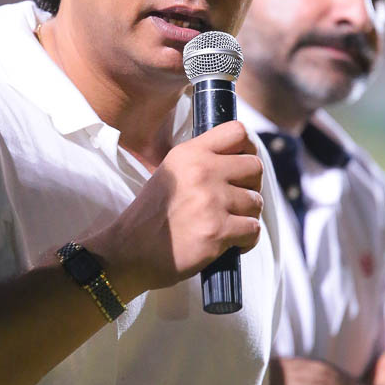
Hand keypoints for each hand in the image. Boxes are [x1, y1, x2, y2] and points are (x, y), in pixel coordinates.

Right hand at [88, 120, 263, 300]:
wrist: (129, 252)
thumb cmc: (151, 217)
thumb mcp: (170, 173)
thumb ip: (201, 161)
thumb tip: (240, 158)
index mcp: (189, 153)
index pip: (237, 132)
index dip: (247, 150)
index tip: (239, 169)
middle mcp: (201, 171)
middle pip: (255, 167)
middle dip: (251, 186)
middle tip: (235, 203)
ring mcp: (210, 201)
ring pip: (256, 201)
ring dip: (247, 216)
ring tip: (227, 226)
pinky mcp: (216, 231)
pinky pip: (253, 229)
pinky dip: (246, 240)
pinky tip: (229, 243)